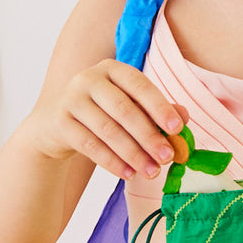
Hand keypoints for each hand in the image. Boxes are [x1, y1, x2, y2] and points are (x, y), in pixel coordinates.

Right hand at [30, 59, 188, 180]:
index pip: (140, 85)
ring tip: (151, 171)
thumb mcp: (130, 106)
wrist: (57, 125)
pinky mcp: (59, 121)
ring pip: (108, 130)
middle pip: (124, 110)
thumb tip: (185, 117)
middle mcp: (89, 78)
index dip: (160, 107)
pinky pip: (90, 145)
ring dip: (133, 153)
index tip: (178, 128)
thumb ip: (156, 110)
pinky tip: (128, 173)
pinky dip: (112, 161)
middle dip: (149, 136)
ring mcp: (71, 98)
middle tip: (167, 157)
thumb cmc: (103, 113)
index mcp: (113, 69)